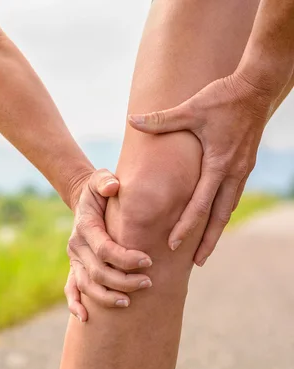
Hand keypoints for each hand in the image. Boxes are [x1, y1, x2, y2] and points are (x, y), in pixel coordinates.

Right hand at [65, 169, 152, 321]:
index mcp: (85, 226)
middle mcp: (76, 245)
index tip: (148, 260)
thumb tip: (112, 187)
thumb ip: (106, 180)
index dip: (125, 258)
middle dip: (123, 280)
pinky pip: (70, 289)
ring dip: (105, 296)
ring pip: (86, 284)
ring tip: (127, 302)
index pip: (104, 248)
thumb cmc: (100, 189)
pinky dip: (75, 304)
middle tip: (148, 283)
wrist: (85, 200)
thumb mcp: (101, 178)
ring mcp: (74, 259)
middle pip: (97, 271)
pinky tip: (86, 319)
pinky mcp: (75, 267)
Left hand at [128, 71, 275, 265]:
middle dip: (208, 241)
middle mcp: (234, 172)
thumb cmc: (223, 97)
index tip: (174, 245)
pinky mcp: (245, 164)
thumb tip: (131, 120)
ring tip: (207, 247)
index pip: (200, 204)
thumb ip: (160, 119)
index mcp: (219, 164)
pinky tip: (214, 217)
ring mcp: (242, 169)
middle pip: (220, 216)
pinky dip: (223, 211)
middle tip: (197, 263)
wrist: (257, 86)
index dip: (187, 226)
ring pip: (229, 207)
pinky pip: (232, 195)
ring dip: (217, 229)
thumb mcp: (190, 108)